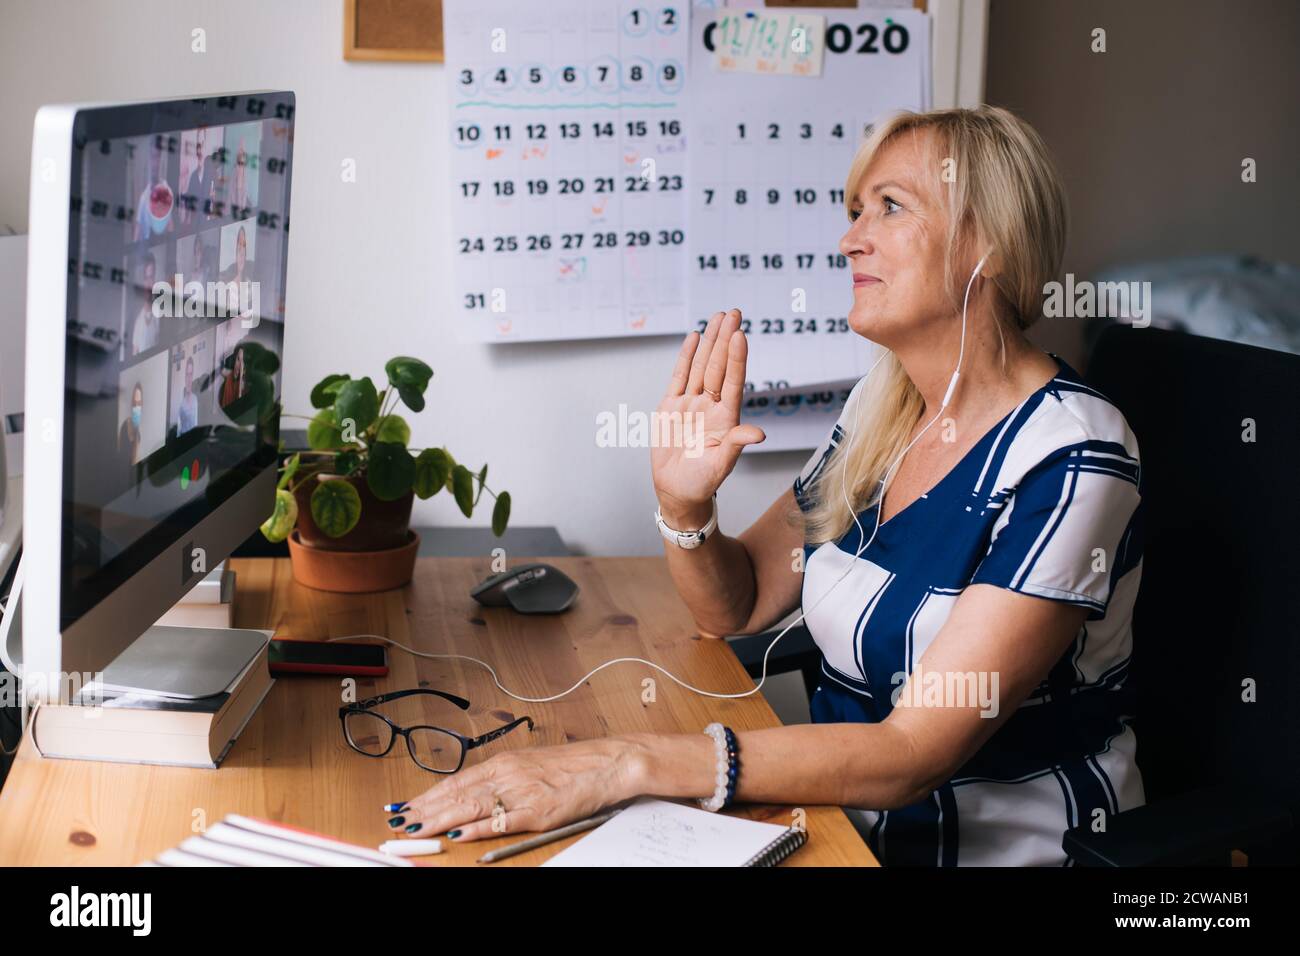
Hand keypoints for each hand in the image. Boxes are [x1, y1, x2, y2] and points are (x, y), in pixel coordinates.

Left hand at [393, 738, 641, 841]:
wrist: (609, 763)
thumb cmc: (573, 766)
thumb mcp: (530, 766)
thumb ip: (502, 779)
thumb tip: (473, 796)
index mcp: (504, 762)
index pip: (456, 781)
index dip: (427, 795)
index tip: (404, 805)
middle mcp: (508, 774)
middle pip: (456, 794)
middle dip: (423, 809)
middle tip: (397, 821)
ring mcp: (522, 792)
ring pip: (471, 806)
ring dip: (439, 819)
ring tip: (415, 828)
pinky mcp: (538, 811)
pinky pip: (501, 821)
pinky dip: (477, 828)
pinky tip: (458, 833)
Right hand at [652, 310, 764, 526]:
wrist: (677, 491)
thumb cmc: (703, 481)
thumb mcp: (721, 465)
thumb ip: (736, 444)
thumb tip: (758, 434)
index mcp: (726, 418)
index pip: (733, 381)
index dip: (737, 358)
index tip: (740, 335)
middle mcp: (711, 406)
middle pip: (719, 366)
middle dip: (725, 338)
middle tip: (733, 312)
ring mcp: (692, 404)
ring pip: (701, 366)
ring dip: (710, 341)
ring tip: (718, 317)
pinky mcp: (671, 406)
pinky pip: (680, 376)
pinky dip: (686, 357)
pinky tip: (694, 338)